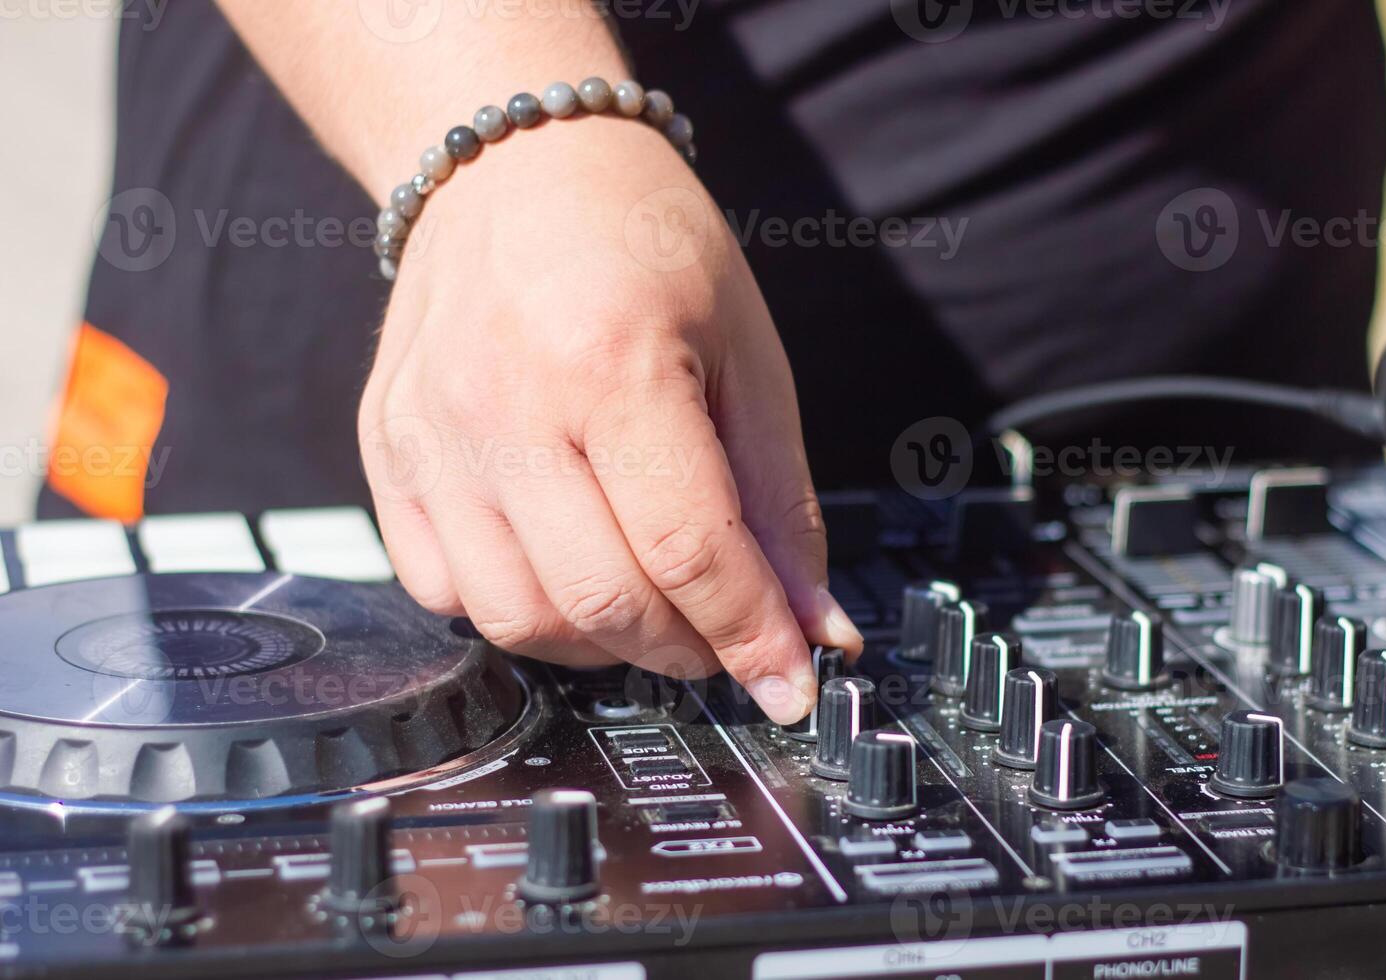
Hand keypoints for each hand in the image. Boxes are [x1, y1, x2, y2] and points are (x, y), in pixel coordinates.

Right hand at [358, 120, 861, 723]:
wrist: (515, 166)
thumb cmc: (643, 242)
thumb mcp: (747, 355)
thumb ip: (780, 501)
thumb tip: (815, 627)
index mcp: (611, 362)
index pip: (690, 550)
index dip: (754, 635)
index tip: (793, 682)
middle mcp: (503, 406)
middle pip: (603, 602)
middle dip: (687, 648)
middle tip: (728, 634)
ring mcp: (429, 436)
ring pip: (518, 618)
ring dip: (604, 643)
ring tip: (651, 602)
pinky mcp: (383, 455)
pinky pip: (444, 592)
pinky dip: (520, 611)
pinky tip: (567, 566)